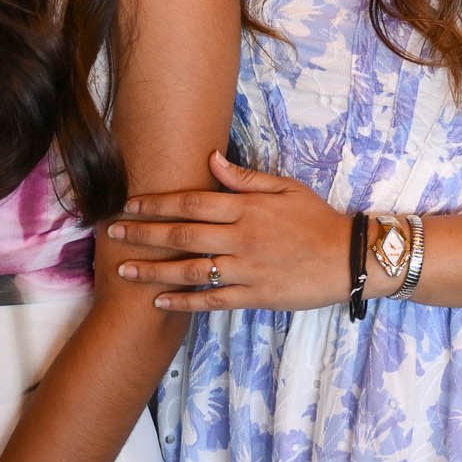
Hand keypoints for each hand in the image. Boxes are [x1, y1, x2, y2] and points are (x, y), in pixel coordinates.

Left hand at [108, 152, 353, 311]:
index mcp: (247, 208)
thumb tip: (211, 159)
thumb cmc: (317, 219)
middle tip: (112, 235)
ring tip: (125, 270)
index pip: (192, 202)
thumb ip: (245, 178)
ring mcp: (246, 269)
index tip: (131, 205)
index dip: (157, 203)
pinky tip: (160, 301)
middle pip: (182, 234)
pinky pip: (212, 300)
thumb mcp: (286, 188)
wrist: (348, 257)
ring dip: (154, 270)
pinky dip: (184, 302)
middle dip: (144, 234)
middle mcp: (241, 237)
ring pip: (190, 269)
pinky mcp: (254, 296)